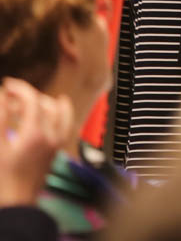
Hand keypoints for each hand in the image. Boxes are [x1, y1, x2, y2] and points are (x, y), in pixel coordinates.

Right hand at [0, 79, 72, 205]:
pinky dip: (61, 111)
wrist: (16, 203)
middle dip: (25, 95)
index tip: (6, 86)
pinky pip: (65, 122)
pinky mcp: (56, 149)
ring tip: (22, 103)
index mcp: (34, 133)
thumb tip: (1, 97)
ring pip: (57, 111)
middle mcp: (50, 135)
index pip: (31, 100)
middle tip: (8, 95)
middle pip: (43, 103)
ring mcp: (55, 142)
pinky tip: (54, 107)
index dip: (18, 89)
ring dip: (41, 102)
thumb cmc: (2, 178)